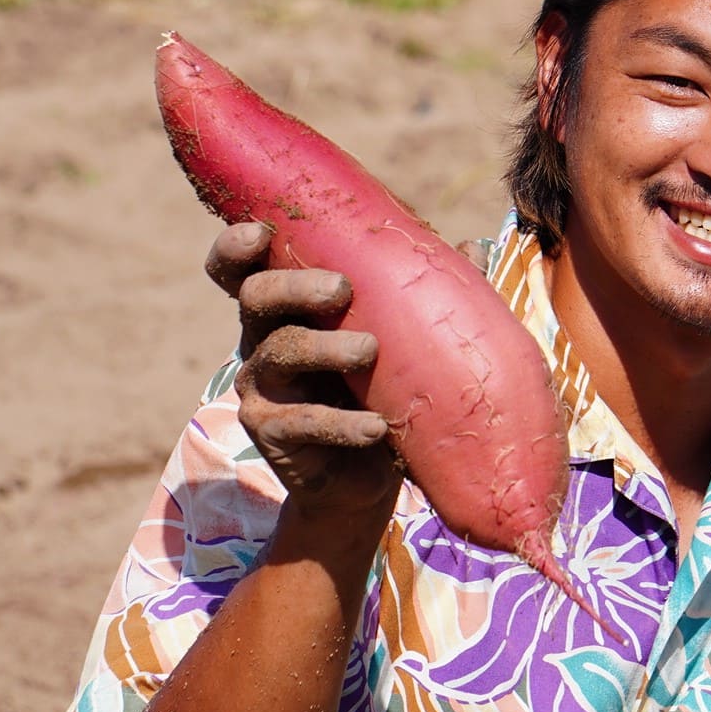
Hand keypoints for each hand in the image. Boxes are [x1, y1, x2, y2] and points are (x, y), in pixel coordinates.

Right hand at [204, 222, 400, 523]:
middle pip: (255, 296)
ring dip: (325, 348)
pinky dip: (342, 423)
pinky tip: (377, 427)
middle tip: (341, 289)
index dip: (237, 246)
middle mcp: (263, 338)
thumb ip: (427, 292)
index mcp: (288, 305)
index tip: (262, 232)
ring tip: (369, 350)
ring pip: (279, 352)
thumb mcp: (402, 338)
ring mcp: (261, 386)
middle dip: (293, 286)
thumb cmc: (384, 389)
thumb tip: (473, 247)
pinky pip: (300, 422)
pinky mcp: (270, 433)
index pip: (244, 267)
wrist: (367, 480)